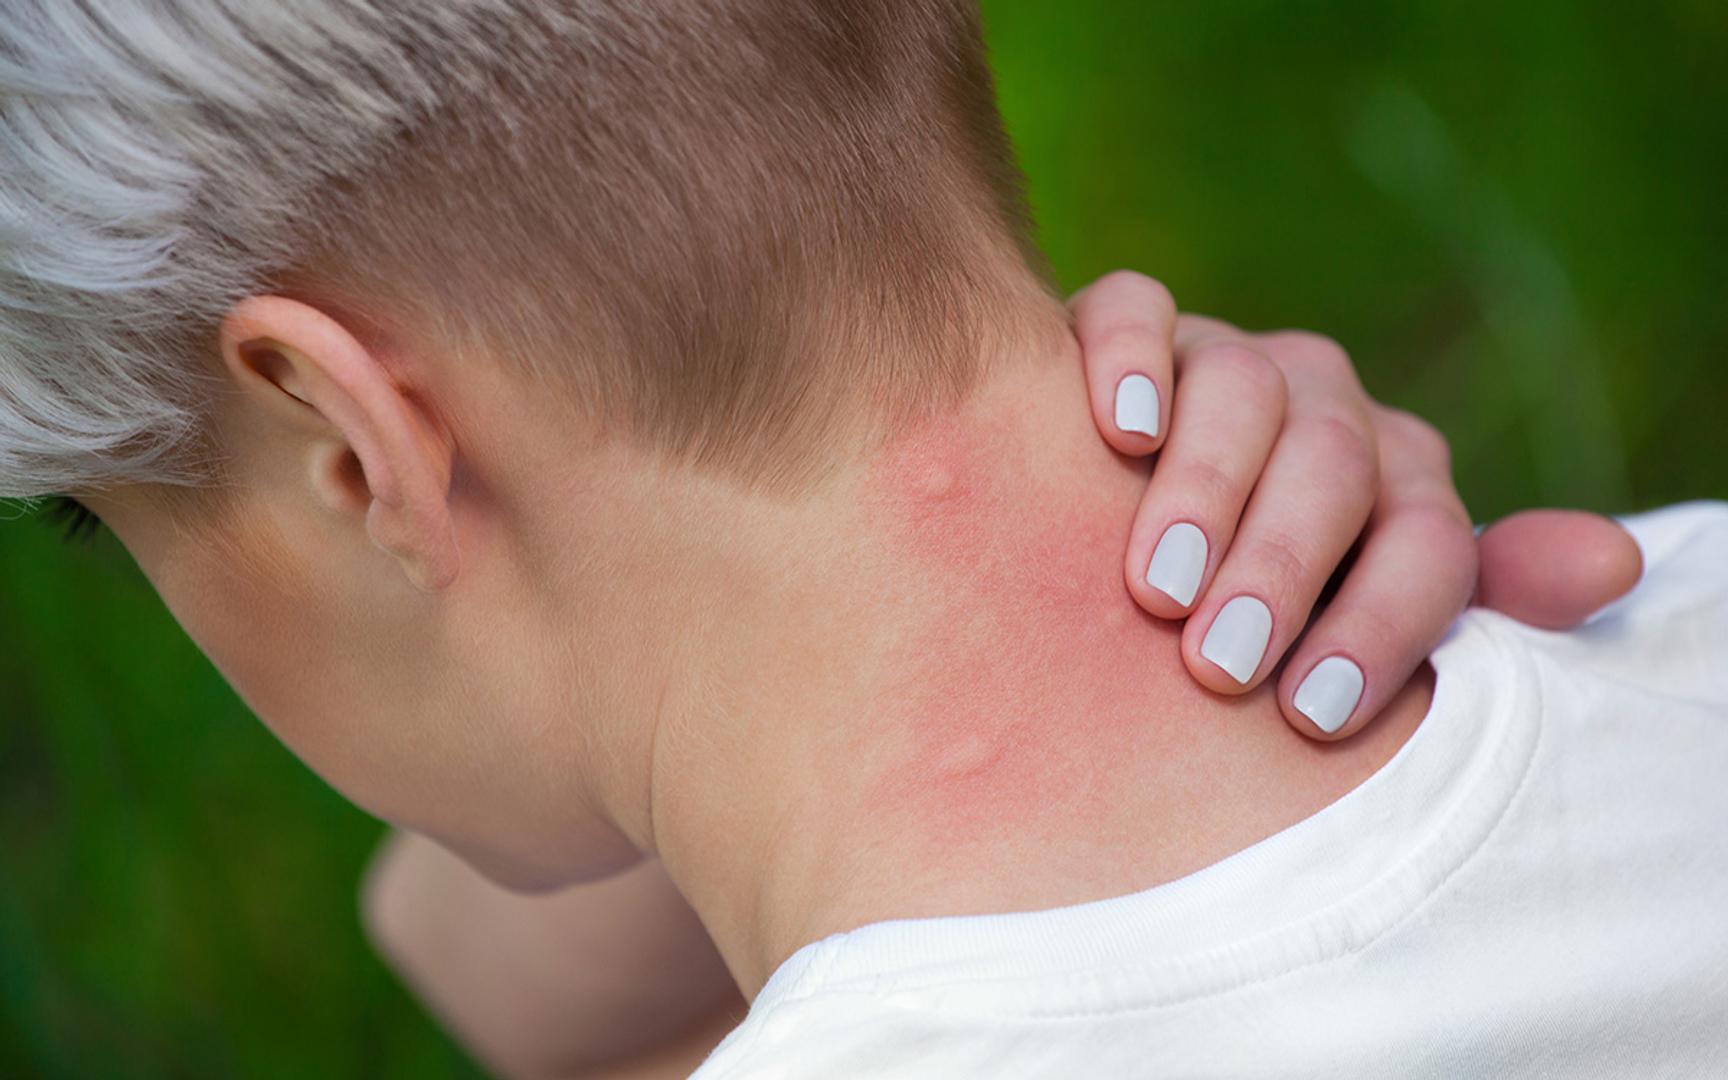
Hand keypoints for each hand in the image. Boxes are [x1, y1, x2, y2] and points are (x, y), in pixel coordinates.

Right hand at [1070, 271, 1641, 739]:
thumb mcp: (1363, 617)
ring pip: (1242, 386)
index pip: (1425, 538)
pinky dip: (1130, 363)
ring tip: (1158, 589)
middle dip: (1283, 567)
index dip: (1380, 624)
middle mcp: (1324, 407)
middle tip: (1221, 664)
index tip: (1313, 714)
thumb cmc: (1251, 605)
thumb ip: (1484, 598)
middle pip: (1334, 460)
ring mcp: (1226, 359)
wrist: (1119, 526)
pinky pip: (1136, 311)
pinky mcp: (1136, 329)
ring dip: (1206, 489)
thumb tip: (1616, 565)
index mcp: (1398, 481)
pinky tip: (1122, 435)